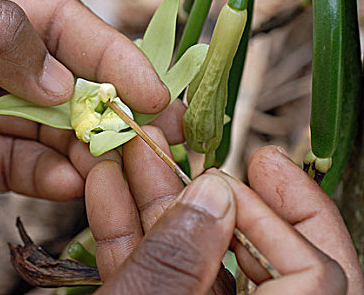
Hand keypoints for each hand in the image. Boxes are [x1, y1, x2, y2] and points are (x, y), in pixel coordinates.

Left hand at [0, 0, 176, 211]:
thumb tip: (59, 77)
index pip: (58, 21)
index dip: (110, 54)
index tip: (150, 89)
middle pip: (62, 77)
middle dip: (109, 107)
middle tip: (152, 137)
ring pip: (44, 128)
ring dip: (83, 147)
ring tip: (115, 166)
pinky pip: (13, 167)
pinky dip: (45, 176)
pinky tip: (69, 183)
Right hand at [86, 130, 362, 293]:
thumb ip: (176, 265)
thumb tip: (213, 195)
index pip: (316, 276)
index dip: (282, 218)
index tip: (237, 177)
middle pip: (264, 257)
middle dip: (225, 194)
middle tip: (209, 153)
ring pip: (192, 255)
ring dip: (157, 197)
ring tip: (135, 145)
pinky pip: (148, 268)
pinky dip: (126, 228)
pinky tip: (105, 184)